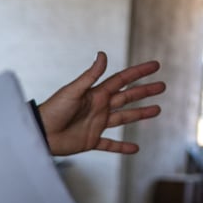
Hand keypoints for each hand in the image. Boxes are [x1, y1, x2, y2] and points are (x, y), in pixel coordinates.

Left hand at [36, 53, 164, 156]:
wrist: (40, 133)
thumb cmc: (52, 110)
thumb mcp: (73, 91)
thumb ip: (90, 76)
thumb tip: (102, 54)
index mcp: (95, 94)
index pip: (121, 80)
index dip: (138, 73)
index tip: (155, 66)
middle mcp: (98, 107)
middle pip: (126, 97)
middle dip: (144, 92)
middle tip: (162, 86)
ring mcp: (96, 124)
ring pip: (123, 118)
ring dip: (140, 114)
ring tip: (157, 110)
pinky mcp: (91, 141)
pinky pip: (110, 145)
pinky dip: (122, 147)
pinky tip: (135, 149)